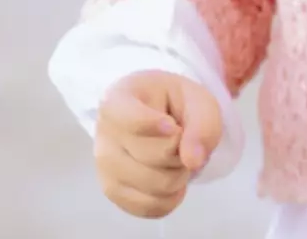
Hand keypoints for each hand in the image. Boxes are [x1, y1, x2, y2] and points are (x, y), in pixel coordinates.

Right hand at [93, 70, 222, 219]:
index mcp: (118, 99)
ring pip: (153, 185)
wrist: (157, 116)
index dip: (154, 126)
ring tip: (177, 156)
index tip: (172, 126)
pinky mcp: (112, 192)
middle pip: (152, 155)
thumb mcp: (197, 100)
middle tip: (182, 138)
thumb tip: (193, 161)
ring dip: (179, 174)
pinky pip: (148, 207)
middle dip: (180, 150)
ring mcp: (104, 167)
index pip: (129, 119)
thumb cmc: (174, 103)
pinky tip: (173, 178)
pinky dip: (171, 197)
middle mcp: (104, 134)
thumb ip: (202, 124)